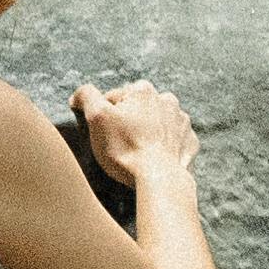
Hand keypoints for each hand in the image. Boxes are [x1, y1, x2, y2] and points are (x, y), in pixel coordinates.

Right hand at [70, 80, 194, 182]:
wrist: (159, 179)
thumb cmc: (125, 148)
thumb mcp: (96, 117)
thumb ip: (86, 97)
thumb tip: (79, 95)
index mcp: (143, 90)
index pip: (113, 99)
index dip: (103, 117)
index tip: (102, 135)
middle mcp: (167, 100)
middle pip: (137, 110)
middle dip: (128, 123)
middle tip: (118, 145)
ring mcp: (182, 122)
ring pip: (157, 124)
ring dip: (147, 133)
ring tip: (136, 153)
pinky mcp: (190, 142)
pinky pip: (173, 141)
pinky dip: (163, 147)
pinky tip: (153, 159)